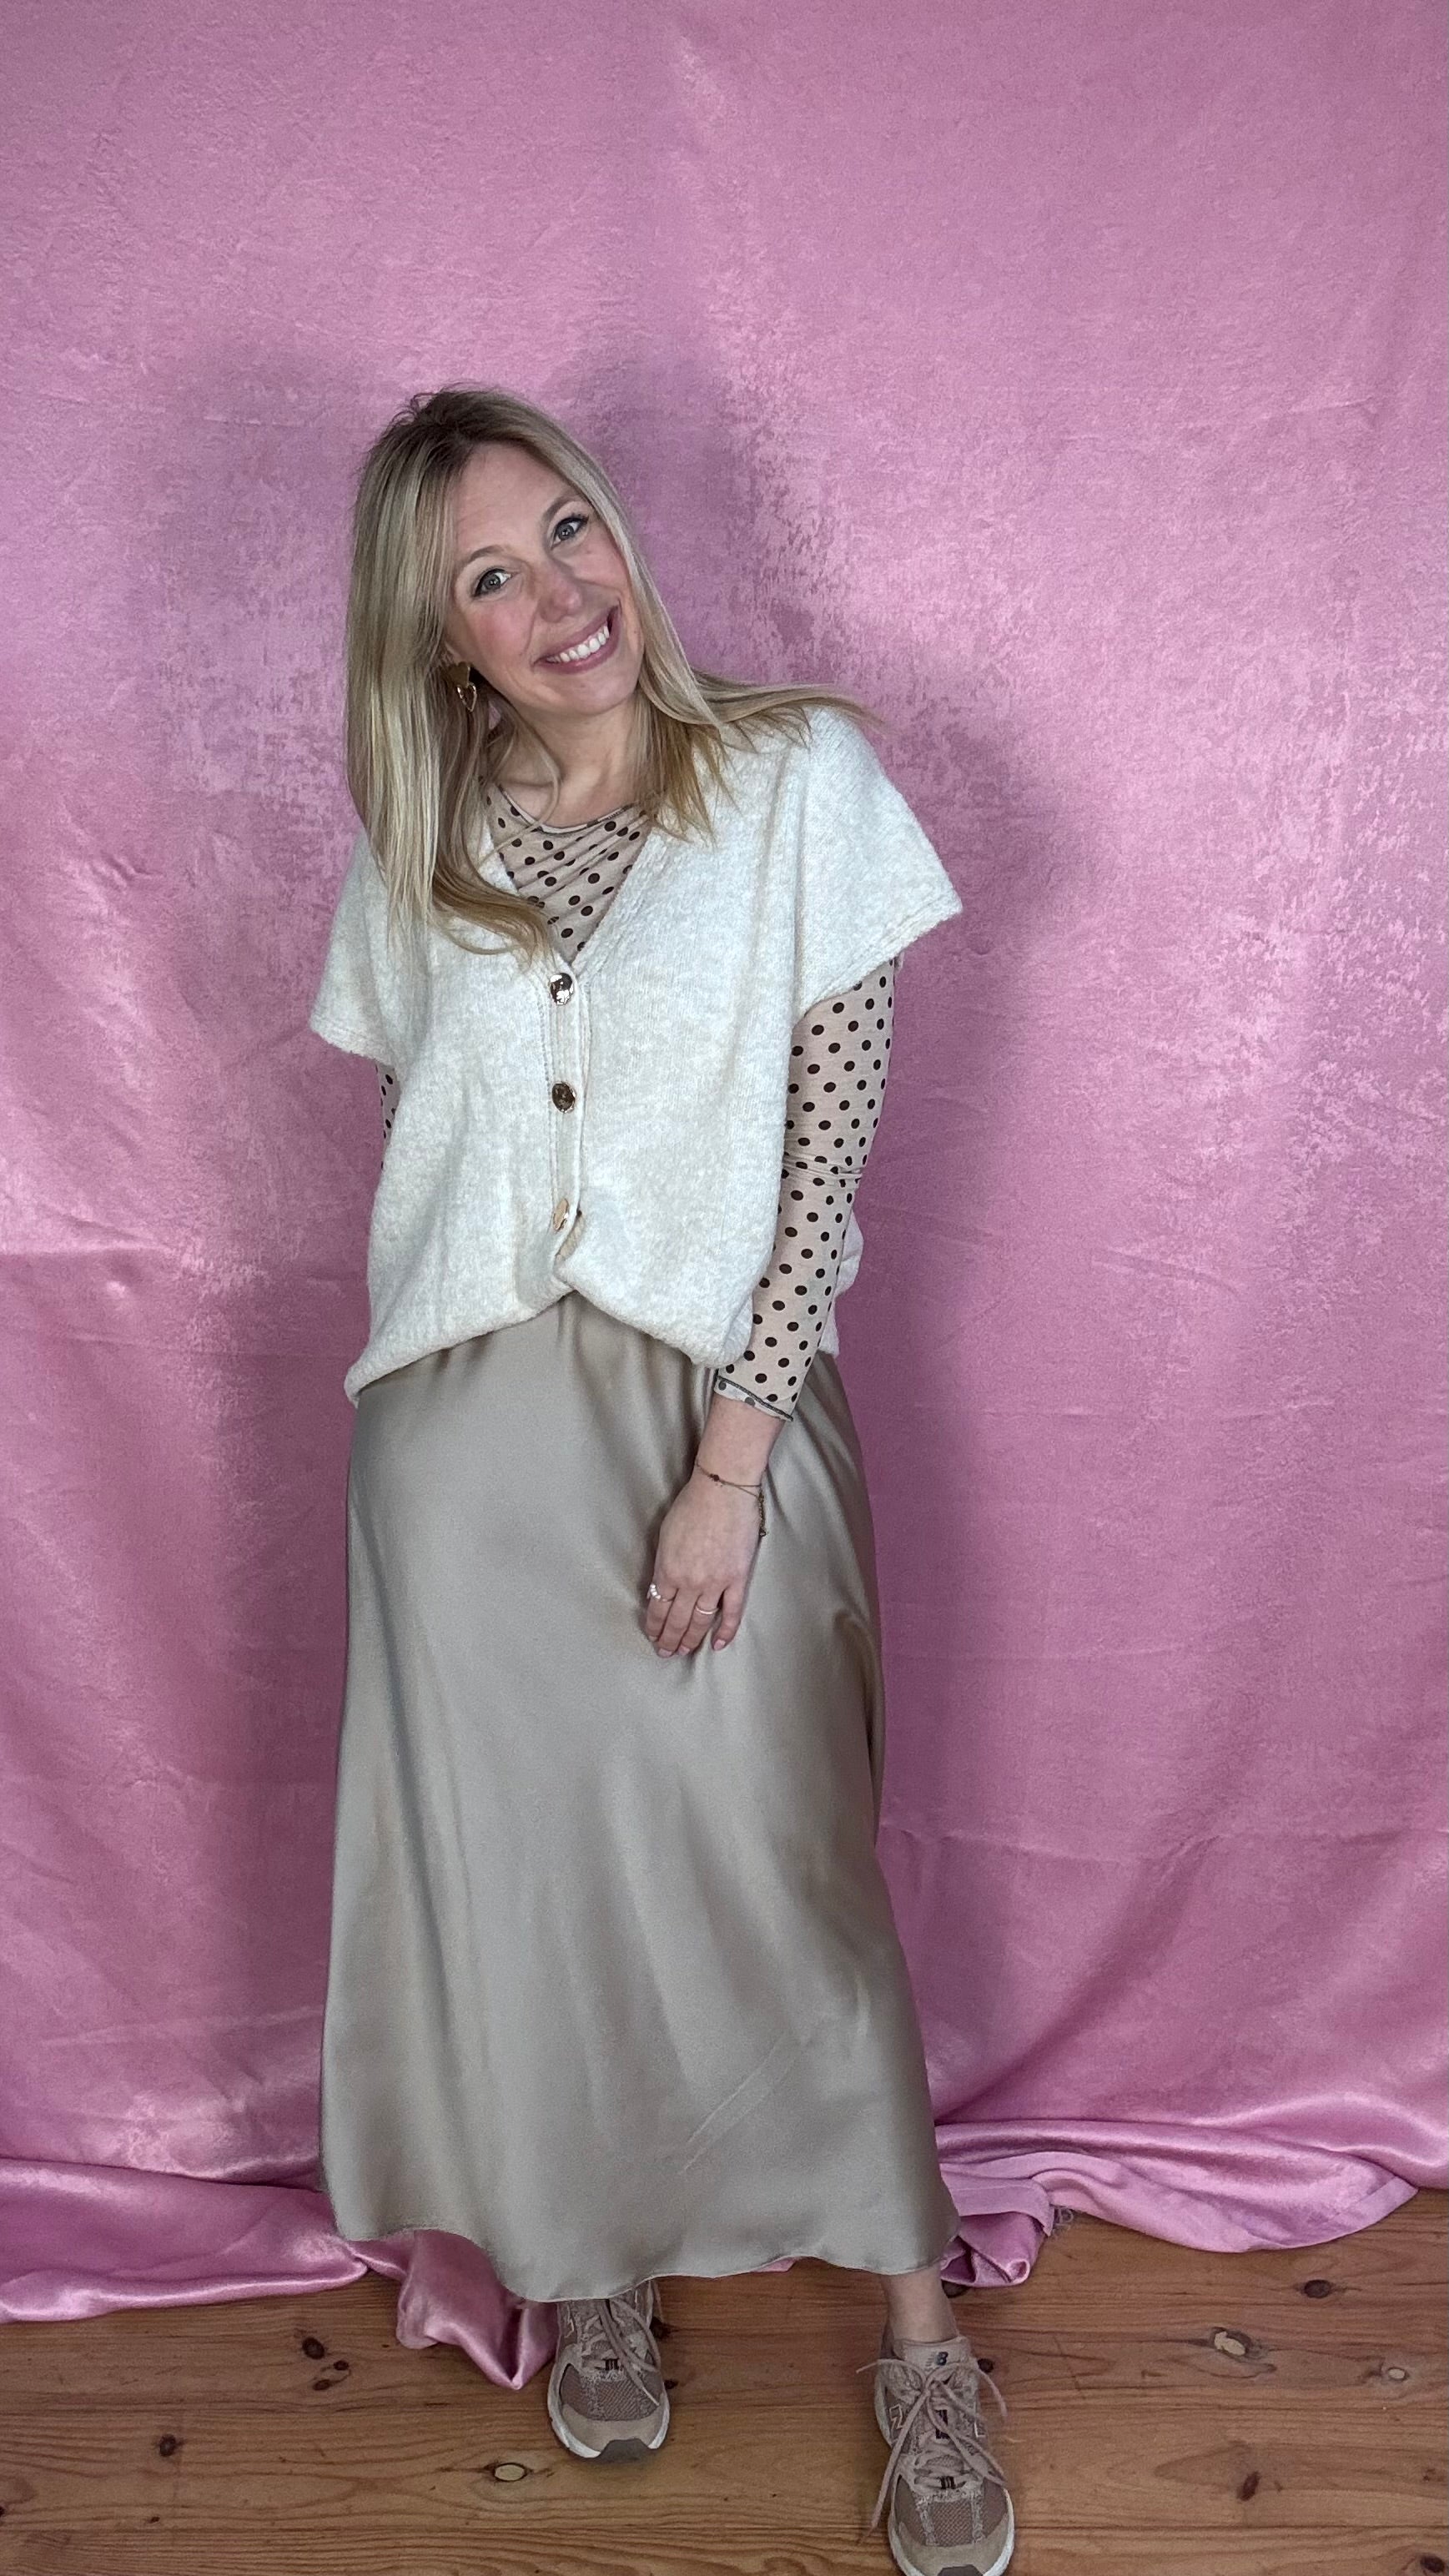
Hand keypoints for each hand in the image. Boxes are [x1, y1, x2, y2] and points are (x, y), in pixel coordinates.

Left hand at [644, 1467, 761, 1655]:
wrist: (723, 1491)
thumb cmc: (692, 1505)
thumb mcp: (665, 1535)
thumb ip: (663, 1563)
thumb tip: (661, 1586)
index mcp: (667, 1570)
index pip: (658, 1608)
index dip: (654, 1626)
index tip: (653, 1636)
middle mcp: (689, 1582)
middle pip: (677, 1619)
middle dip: (669, 1639)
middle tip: (665, 1652)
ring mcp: (715, 1583)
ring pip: (700, 1621)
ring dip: (691, 1639)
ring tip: (684, 1651)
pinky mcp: (737, 1579)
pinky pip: (732, 1612)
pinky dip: (725, 1631)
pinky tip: (717, 1644)